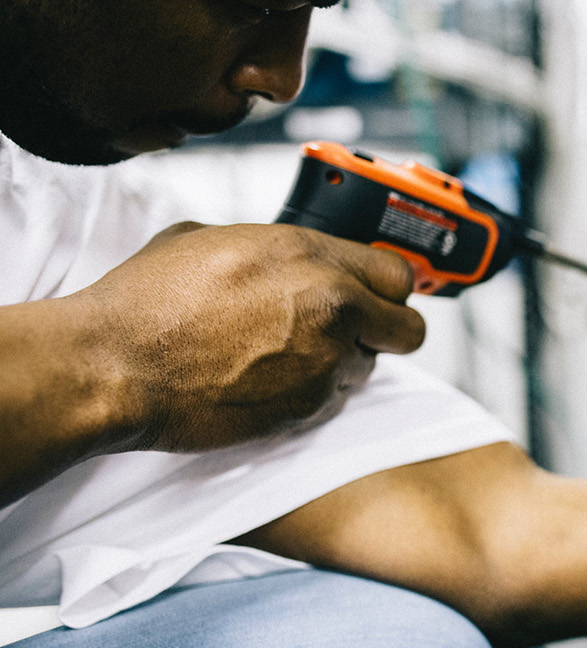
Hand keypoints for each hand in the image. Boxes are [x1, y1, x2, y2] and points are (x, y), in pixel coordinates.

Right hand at [80, 222, 424, 450]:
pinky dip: (314, 391)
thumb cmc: (149, 302)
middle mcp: (332, 307)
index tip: (374, 294)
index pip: (397, 273)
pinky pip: (335, 398)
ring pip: (371, 366)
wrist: (117, 367)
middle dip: (388, 329)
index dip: (386, 286)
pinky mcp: (309, 407)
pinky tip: (270, 379)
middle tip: (358, 331)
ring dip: (344, 361)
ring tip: (289, 354)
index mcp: (311, 255)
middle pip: (408, 328)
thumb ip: (274, 249)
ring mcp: (325, 363)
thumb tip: (290, 257)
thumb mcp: (211, 239)